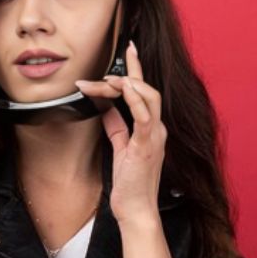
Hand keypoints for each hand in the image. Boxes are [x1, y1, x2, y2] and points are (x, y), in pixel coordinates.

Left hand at [74, 40, 165, 224]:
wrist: (136, 209)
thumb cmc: (130, 183)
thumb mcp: (121, 147)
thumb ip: (116, 127)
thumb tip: (105, 108)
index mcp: (150, 127)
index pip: (144, 91)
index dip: (136, 68)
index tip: (127, 49)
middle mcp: (156, 128)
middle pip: (145, 89)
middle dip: (127, 72)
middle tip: (100, 73)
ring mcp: (154, 136)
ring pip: (149, 97)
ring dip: (129, 83)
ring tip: (109, 79)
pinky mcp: (147, 146)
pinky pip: (145, 117)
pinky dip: (136, 100)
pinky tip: (126, 89)